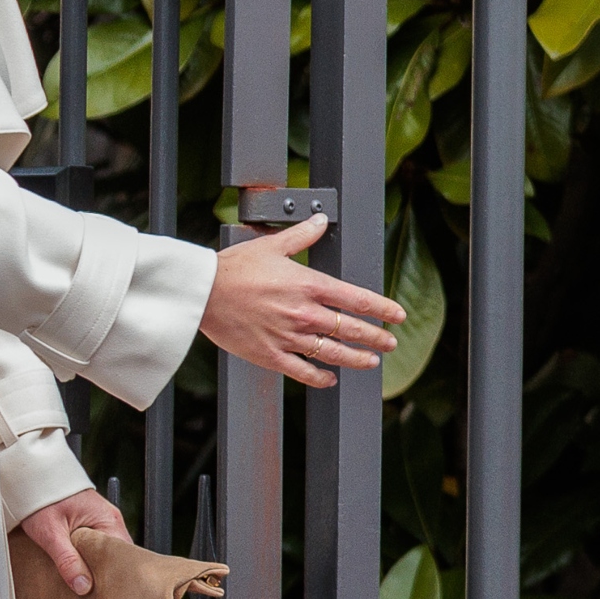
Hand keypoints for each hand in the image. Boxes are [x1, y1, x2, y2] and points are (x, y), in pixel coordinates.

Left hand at [17, 488, 129, 597]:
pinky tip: (79, 570)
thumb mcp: (51, 533)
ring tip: (87, 586)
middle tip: (96, 595)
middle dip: (107, 575)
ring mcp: (102, 521)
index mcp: (109, 521)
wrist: (31, 477)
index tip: (108, 594)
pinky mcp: (91, 523)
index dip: (117, 576)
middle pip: (117, 556)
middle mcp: (111, 521)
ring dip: (97, 567)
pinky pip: (98, 546)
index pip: (124, 556)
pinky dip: (90, 559)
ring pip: (107, 552)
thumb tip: (83, 586)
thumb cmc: (41, 497)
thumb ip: (67, 560)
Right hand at [204, 216, 403, 387]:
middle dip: (377, 337)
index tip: (397, 316)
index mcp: (310, 285)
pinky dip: (320, 377)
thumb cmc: (233, 267)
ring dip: (356, 359)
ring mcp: (289, 336)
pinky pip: (302, 371)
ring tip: (372, 362)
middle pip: (352, 329)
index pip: (358, 300)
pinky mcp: (271, 355)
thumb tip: (321, 219)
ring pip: (333, 353)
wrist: (202, 292)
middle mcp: (305, 313)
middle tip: (390, 342)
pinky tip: (331, 379)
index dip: (383, 309)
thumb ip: (302, 235)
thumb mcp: (272, 245)